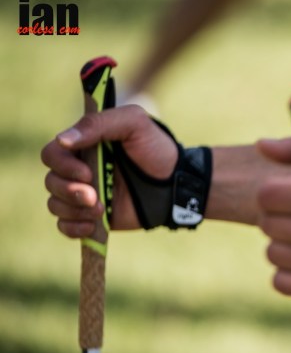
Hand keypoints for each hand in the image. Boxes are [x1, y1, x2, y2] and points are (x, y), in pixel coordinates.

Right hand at [41, 105, 177, 236]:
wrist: (176, 184)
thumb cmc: (156, 150)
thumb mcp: (134, 123)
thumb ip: (98, 124)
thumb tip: (62, 140)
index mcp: (83, 146)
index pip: (52, 154)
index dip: (63, 165)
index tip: (87, 173)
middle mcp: (79, 170)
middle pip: (51, 181)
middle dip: (69, 190)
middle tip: (94, 196)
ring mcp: (85, 195)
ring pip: (55, 204)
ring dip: (74, 210)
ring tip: (101, 211)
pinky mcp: (93, 217)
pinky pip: (65, 226)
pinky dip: (73, 228)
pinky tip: (92, 226)